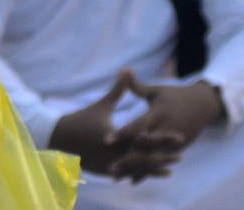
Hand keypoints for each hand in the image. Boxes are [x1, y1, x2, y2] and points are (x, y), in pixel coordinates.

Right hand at [49, 69, 183, 180]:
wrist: (61, 138)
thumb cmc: (82, 119)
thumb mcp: (102, 105)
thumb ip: (119, 89)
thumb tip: (127, 68)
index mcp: (115, 139)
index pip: (144, 140)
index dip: (163, 138)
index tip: (180, 136)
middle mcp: (113, 156)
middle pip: (144, 159)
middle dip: (163, 158)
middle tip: (182, 154)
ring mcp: (109, 167)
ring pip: (137, 170)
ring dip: (154, 169)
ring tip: (170, 168)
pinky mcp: (105, 172)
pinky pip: (127, 174)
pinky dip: (139, 173)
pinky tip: (149, 174)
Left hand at [106, 69, 223, 182]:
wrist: (203, 105)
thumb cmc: (174, 95)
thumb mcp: (156, 90)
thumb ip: (137, 86)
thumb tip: (123, 70)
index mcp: (158, 114)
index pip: (137, 126)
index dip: (123, 134)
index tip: (107, 140)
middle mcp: (166, 130)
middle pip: (144, 148)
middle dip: (127, 158)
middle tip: (110, 166)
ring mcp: (173, 142)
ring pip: (152, 159)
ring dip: (135, 169)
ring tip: (117, 177)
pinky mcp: (178, 149)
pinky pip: (160, 162)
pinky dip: (147, 171)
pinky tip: (132, 179)